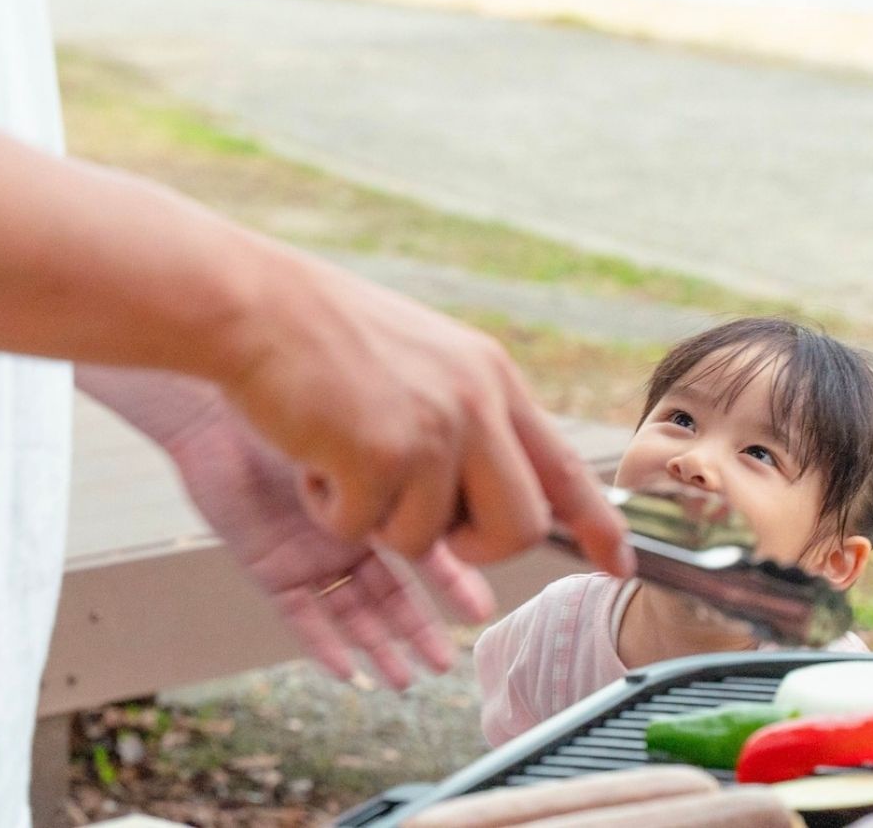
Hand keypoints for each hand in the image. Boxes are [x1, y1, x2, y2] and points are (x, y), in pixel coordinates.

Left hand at [77, 365, 496, 687]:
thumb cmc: (325, 354)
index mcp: (404, 462)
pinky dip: (328, 643)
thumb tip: (525, 490)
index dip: (479, 558)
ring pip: (363, 603)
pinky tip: (350, 672)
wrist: (235, 348)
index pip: (457, 521)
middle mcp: (364, 502)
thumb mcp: (413, 402)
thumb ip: (461, 446)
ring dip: (394, 639)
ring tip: (421, 673)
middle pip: (409, 572)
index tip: (508, 593)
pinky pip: (303, 613)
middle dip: (433, 610)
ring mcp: (316, 533)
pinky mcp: (269, 555)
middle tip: (454, 643)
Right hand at [214, 252, 632, 575]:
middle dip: (474, 551)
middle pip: (520, 527)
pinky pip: (361, 532)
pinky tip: (310, 453)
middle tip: (420, 524)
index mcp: (491, 377)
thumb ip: (467, 417)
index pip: (564, 466)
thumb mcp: (423, 362)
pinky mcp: (380, 457)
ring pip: (428, 541)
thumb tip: (497, 496)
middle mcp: (477, 402)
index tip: (618, 567)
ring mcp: (433, 430)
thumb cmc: (320, 337)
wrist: (253, 306)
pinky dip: (328, 509)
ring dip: (375, 519)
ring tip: (340, 458)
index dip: (597, 526)